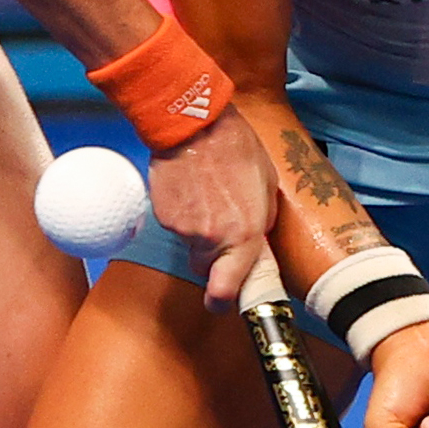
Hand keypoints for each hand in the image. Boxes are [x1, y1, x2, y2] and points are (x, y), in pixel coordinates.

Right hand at [147, 110, 281, 308]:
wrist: (193, 122)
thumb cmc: (235, 147)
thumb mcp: (266, 186)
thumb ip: (261, 222)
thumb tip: (256, 240)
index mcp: (244, 234)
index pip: (227, 289)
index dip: (223, 303)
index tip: (222, 305)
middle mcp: (211, 239)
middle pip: (205, 269)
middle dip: (213, 259)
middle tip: (220, 230)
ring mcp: (183, 228)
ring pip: (190, 245)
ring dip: (198, 231)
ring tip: (206, 196)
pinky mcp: (162, 214)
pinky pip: (175, 225)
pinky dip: (182, 213)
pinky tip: (191, 189)